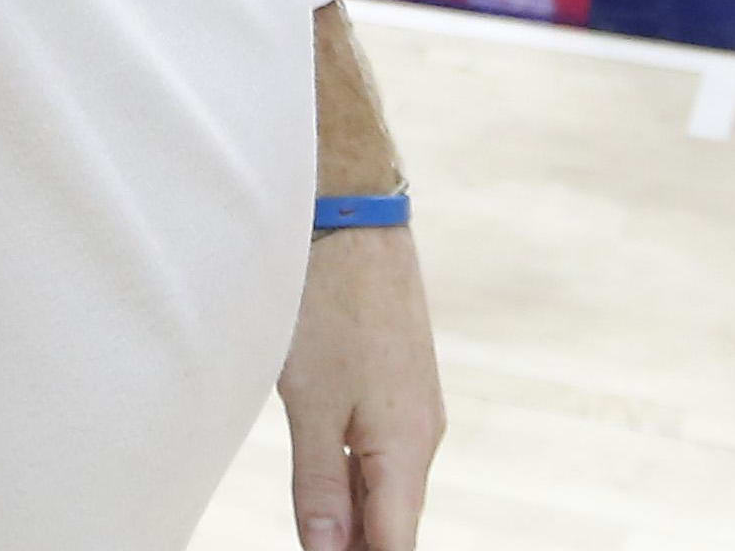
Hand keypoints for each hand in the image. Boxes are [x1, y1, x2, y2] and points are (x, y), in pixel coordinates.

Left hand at [278, 226, 440, 550]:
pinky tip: (324, 489)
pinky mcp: (397, 384)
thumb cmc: (328, 302)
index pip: (396, 545)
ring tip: (316, 536)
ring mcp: (412, 408)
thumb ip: (319, 486)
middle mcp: (422, 435)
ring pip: (384, 487)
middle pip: (392, 522)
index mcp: (406, 449)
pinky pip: (380, 452)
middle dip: (356, 547)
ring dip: (353, 518)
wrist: (353, 216)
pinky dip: (354, 479)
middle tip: (313, 548)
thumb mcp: (312, 404)